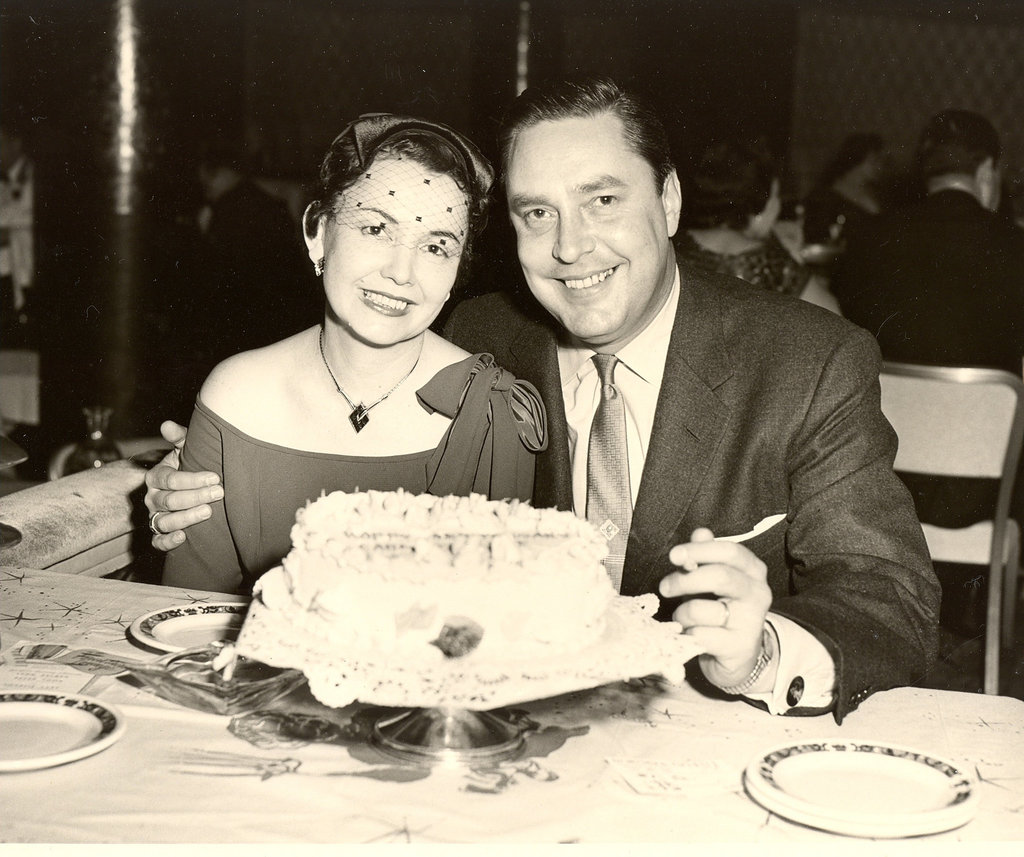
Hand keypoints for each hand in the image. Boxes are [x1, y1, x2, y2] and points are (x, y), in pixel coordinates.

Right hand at [144, 420, 222, 550]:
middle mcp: (152, 497)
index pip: (169, 479)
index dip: (191, 479)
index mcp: (156, 476)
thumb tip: (166, 425)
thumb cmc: (189, 465)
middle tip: (219, 492)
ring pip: (164, 521)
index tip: (215, 477)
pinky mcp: (159, 533)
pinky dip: (168, 541)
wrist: (190, 488)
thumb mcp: (186, 449)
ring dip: (186, 517)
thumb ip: (179, 437)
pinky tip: (183, 537)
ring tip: (208, 511)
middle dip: (195, 496)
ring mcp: (154, 516)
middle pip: (169, 500)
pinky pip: (158, 541)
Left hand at [659, 528, 774, 691]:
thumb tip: (701, 533)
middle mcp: (758, 593)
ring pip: (702, 610)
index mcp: (753, 571)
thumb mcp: (711, 580)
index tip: (674, 555)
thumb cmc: (720, 611)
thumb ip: (704, 556)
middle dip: (685, 580)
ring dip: (682, 614)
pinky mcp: (739, 648)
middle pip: (720, 576)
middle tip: (665, 587)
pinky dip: (688, 634)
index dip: (699, 550)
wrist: (738, 657)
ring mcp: (751, 622)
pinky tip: (693, 635)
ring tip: (684, 618)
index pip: (730, 551)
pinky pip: (700, 635)